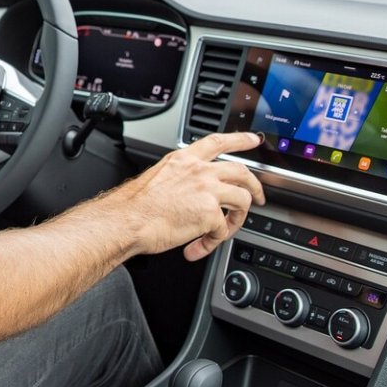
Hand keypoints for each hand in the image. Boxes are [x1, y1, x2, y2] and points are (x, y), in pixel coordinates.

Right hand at [117, 132, 265, 260]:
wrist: (128, 220)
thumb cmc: (136, 206)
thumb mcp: (159, 178)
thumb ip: (181, 179)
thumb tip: (191, 193)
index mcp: (184, 160)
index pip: (219, 141)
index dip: (240, 139)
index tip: (253, 140)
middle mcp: (199, 171)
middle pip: (241, 171)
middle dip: (256, 185)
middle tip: (258, 196)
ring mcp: (207, 190)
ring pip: (243, 199)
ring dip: (239, 217)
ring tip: (227, 228)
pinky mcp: (210, 213)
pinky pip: (223, 230)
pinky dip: (212, 242)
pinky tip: (197, 247)